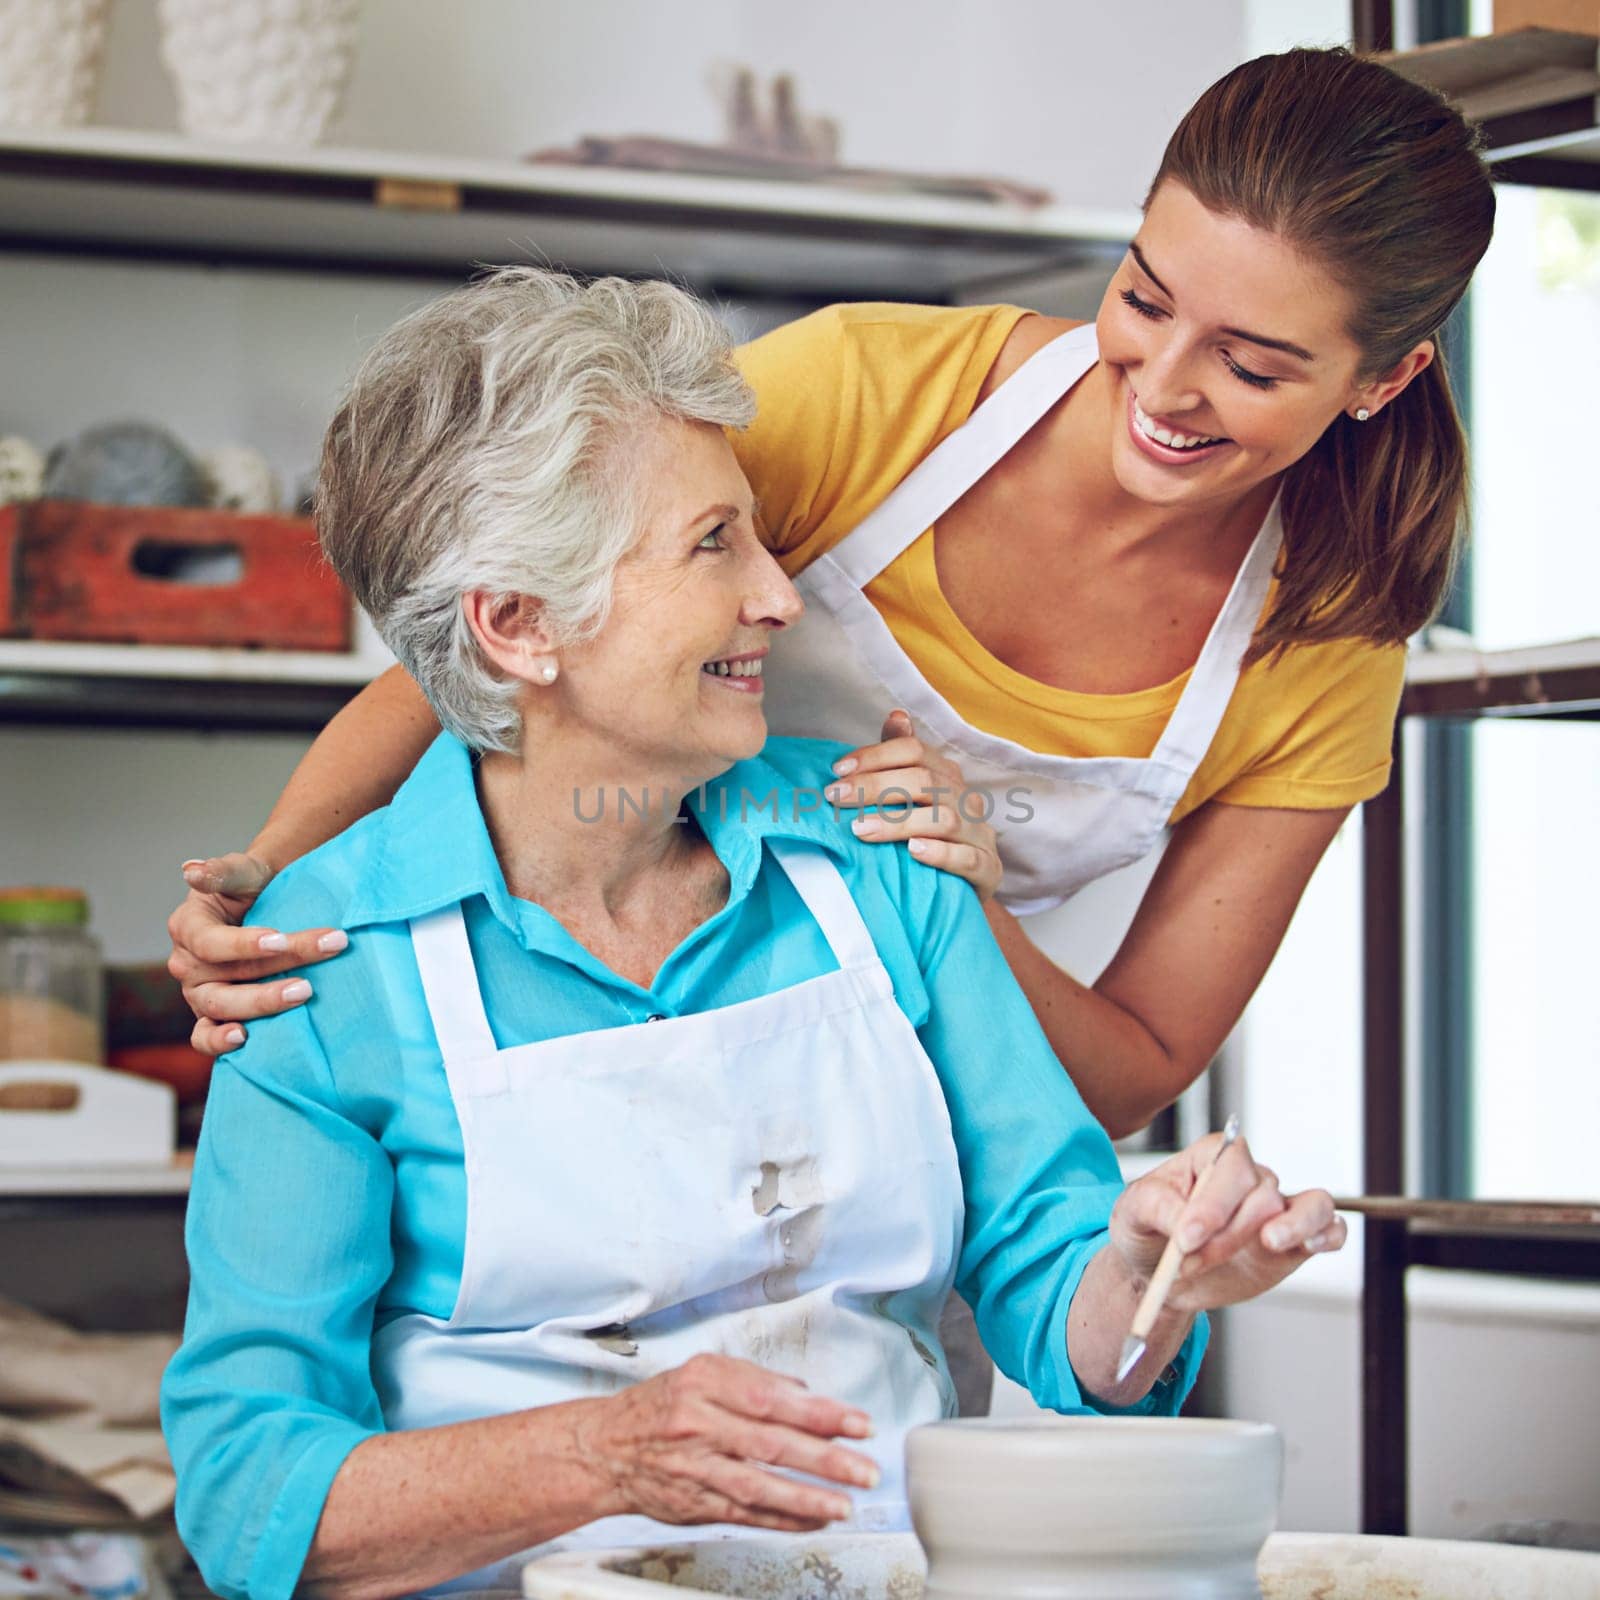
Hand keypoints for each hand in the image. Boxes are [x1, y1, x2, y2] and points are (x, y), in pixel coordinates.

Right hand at [166, 853, 346, 1057]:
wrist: (270, 903)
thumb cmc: (255, 887)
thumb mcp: (243, 872)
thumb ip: (222, 871)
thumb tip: (191, 871)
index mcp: (188, 927)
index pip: (210, 941)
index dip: (244, 944)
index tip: (281, 939)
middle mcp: (187, 964)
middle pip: (225, 976)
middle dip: (273, 973)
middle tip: (311, 979)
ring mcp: (198, 993)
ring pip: (220, 1008)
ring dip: (261, 1005)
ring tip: (302, 994)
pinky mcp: (212, 1016)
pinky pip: (204, 1037)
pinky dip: (218, 1043)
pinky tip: (245, 1040)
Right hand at [572, 1354, 878, 1533]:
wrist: (605, 1448)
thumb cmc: (660, 1406)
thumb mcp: (704, 1373)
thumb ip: (756, 1380)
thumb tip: (808, 1396)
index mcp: (705, 1382)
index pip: (772, 1397)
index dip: (819, 1413)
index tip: (858, 1423)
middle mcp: (699, 1423)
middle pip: (770, 1443)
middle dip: (825, 1459)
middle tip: (865, 1468)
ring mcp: (695, 1467)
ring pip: (758, 1486)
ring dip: (806, 1498)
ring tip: (845, 1504)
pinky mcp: (694, 1503)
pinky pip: (744, 1514)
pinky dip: (782, 1519)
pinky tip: (812, 1520)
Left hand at [823, 710, 1002, 900]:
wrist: (962, 892)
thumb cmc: (930, 839)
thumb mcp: (914, 800)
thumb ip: (902, 760)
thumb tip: (896, 716)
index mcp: (948, 777)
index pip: (914, 751)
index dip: (876, 756)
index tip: (837, 770)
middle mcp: (967, 799)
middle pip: (924, 781)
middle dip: (876, 786)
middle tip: (836, 797)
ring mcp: (980, 835)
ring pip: (943, 819)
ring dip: (898, 823)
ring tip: (860, 829)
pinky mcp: (989, 870)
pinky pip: (968, 859)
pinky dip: (941, 853)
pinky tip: (913, 852)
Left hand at [1110, 1131, 1345, 1312]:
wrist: (1157, 1272)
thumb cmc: (1145, 1229)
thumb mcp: (1133, 1212)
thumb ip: (1159, 1209)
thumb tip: (1188, 1222)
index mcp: (1212, 1156)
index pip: (1229, 1169)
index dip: (1211, 1206)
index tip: (1186, 1239)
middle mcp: (1249, 1177)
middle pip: (1262, 1196)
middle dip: (1227, 1236)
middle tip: (1191, 1262)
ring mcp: (1276, 1209)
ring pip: (1309, 1204)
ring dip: (1294, 1225)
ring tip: (1269, 1243)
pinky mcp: (1292, 1243)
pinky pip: (1329, 1229)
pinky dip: (1328, 1235)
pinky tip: (1313, 1245)